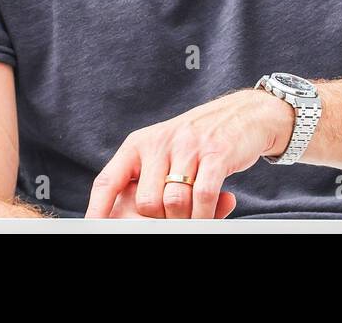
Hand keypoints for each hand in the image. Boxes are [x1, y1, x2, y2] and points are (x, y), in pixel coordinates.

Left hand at [86, 89, 293, 218]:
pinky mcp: (217, 153)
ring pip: (174, 202)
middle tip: (174, 220)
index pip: (108, 181)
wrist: (246, 113)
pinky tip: (209, 213)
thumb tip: (126, 215)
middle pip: (147, 202)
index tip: (94, 228)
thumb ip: (147, 176)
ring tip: (195, 217)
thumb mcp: (166, 149)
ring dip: (185, 219)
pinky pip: (202, 196)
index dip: (97, 210)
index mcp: (140, 143)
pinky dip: (204, 213)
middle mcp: (161, 143)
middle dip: (161, 220)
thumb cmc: (201, 140)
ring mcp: (190, 147)